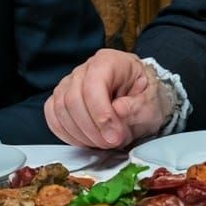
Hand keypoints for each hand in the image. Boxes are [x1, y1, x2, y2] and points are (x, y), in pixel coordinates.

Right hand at [45, 50, 171, 148]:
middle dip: (91, 128)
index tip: (114, 136)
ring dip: (80, 134)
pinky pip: (53, 116)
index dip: (101, 114)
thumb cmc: (145, 97)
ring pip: (61, 109)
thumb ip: (137, 107)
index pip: (94, 85)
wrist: (140, 99)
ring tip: (102, 143)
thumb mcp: (152, 103)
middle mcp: (85, 68)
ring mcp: (70, 82)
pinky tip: (85, 140)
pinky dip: (66, 133)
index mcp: (109, 61)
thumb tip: (117, 111)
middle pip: (73, 98)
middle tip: (111, 143)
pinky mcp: (61, 98)